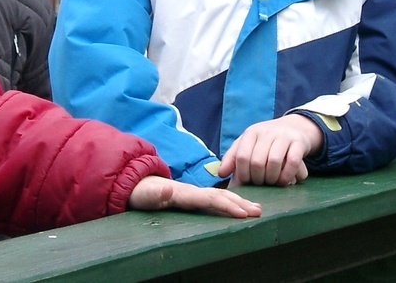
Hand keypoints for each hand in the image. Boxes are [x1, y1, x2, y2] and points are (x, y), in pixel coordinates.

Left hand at [127, 175, 260, 217]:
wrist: (137, 183)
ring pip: (220, 196)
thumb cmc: (142, 194)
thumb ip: (156, 194)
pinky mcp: (193, 197)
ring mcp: (194, 194)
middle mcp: (192, 192)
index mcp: (185, 193)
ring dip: (238, 201)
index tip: (243, 213)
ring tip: (256, 208)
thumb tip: (167, 189)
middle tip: (259, 211)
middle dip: (240, 202)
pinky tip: (239, 206)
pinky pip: (215, 199)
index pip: (210, 199)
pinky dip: (230, 201)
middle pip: (220, 195)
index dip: (226, 205)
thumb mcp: (146, 195)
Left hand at [219, 115, 324, 186]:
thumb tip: (221, 174)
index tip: (246, 182)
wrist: (293, 128)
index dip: (242, 174)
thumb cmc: (266, 142)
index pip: (241, 156)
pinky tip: (283, 181)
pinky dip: (286, 176)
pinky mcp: (298, 143)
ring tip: (271, 183)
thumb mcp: (247, 145)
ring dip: (271, 179)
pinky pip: (292, 163)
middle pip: (257, 161)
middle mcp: (266, 132)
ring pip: (274, 162)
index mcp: (251, 133)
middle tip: (260, 184)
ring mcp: (283, 136)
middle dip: (257, 179)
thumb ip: (233, 159)